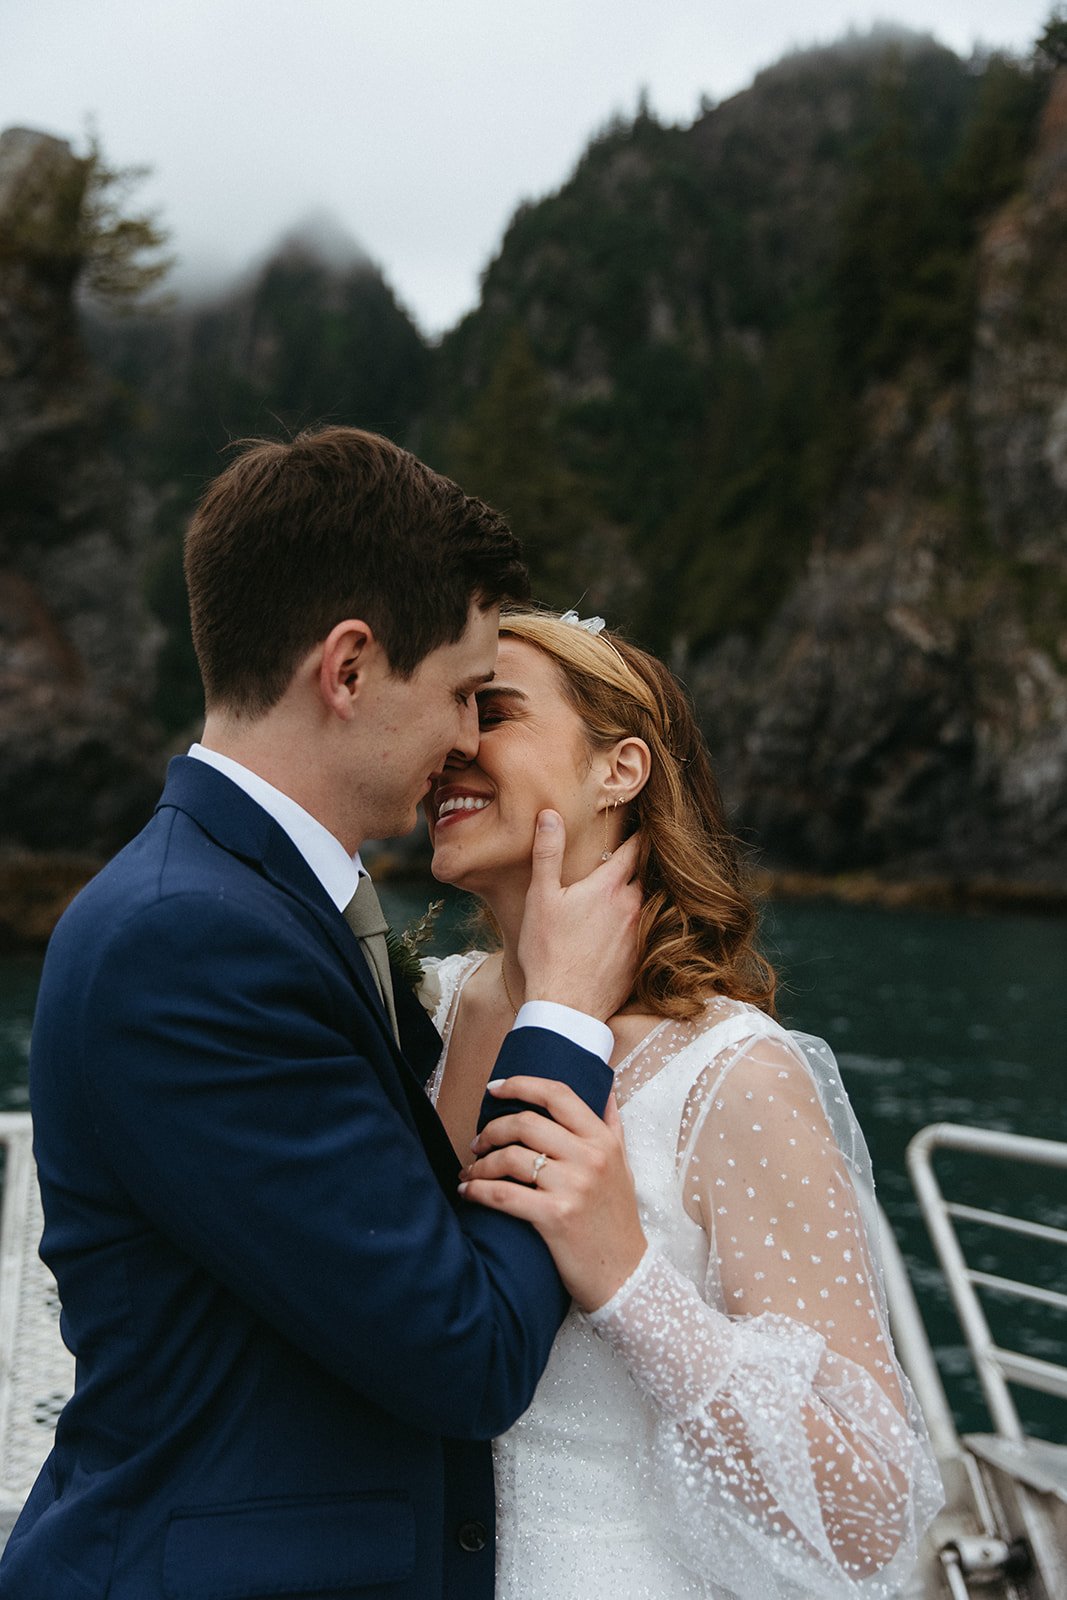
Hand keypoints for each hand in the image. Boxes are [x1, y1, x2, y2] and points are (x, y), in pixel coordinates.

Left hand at [459, 1076, 646, 1311]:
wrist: (627, 1276)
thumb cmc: (618, 1221)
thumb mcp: (623, 1167)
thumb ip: (612, 1126)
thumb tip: (605, 1089)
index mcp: (603, 1141)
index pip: (558, 1095)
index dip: (521, 1084)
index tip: (495, 1088)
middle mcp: (589, 1158)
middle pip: (525, 1123)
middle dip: (492, 1129)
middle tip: (478, 1142)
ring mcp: (572, 1187)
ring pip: (510, 1157)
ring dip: (481, 1163)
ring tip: (470, 1171)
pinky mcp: (555, 1216)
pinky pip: (504, 1194)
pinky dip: (478, 1190)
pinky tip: (467, 1190)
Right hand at [518, 811, 641, 1020]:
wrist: (566, 1007)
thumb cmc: (548, 951)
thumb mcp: (540, 897)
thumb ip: (548, 853)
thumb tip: (550, 815)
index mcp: (608, 887)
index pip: (634, 850)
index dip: (638, 836)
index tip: (644, 826)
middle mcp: (631, 907)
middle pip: (644, 877)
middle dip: (639, 867)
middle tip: (632, 859)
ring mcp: (640, 935)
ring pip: (646, 906)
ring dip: (637, 898)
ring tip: (625, 895)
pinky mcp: (640, 960)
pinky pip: (644, 934)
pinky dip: (636, 927)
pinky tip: (621, 933)